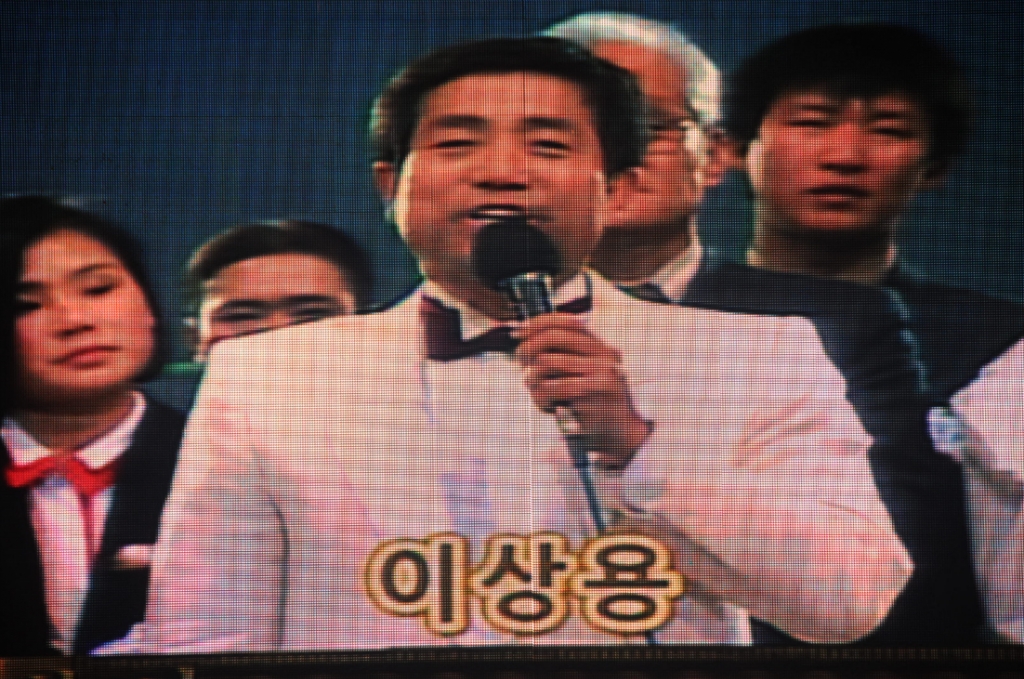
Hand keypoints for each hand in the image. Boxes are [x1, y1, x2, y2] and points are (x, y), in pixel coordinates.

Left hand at [513, 313, 650, 466]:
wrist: (620, 436)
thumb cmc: (595, 406)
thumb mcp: (584, 376)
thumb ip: (563, 356)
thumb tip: (523, 337)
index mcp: (601, 347)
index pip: (566, 322)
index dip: (537, 324)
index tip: (517, 332)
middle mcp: (603, 355)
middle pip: (552, 338)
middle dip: (528, 351)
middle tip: (523, 369)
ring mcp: (599, 372)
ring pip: (545, 363)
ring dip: (533, 381)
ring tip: (539, 394)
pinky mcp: (591, 393)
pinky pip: (549, 388)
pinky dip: (541, 398)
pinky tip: (549, 407)